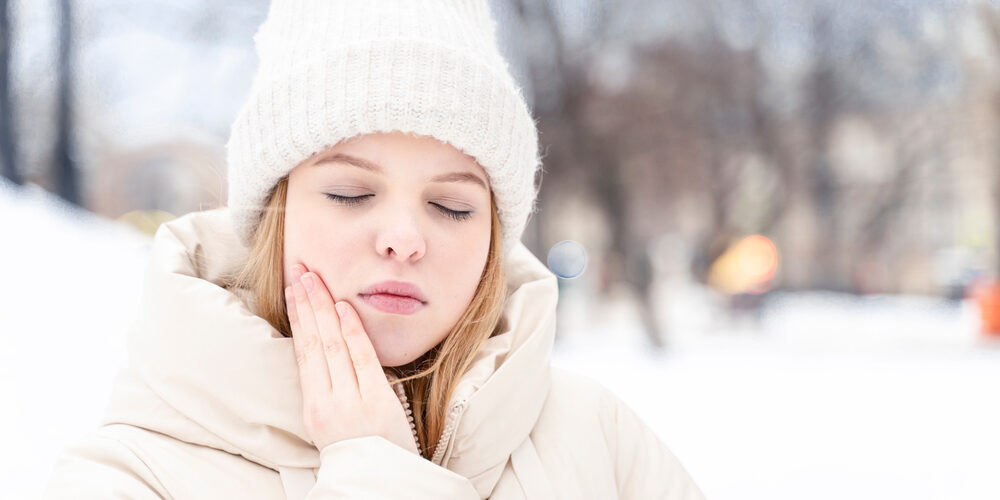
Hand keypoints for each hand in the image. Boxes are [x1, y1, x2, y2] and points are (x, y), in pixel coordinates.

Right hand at [284, 264, 419, 455]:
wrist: (380, 484)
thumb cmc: (361, 450)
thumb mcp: (334, 421)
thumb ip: (330, 385)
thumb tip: (327, 343)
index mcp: (313, 407)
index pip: (302, 350)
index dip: (298, 316)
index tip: (293, 287)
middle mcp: (326, 403)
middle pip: (313, 342)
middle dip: (306, 302)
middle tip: (299, 268)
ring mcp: (350, 402)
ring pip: (331, 346)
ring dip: (323, 308)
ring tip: (314, 278)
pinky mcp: (375, 403)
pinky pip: (362, 360)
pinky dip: (352, 332)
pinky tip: (344, 307)